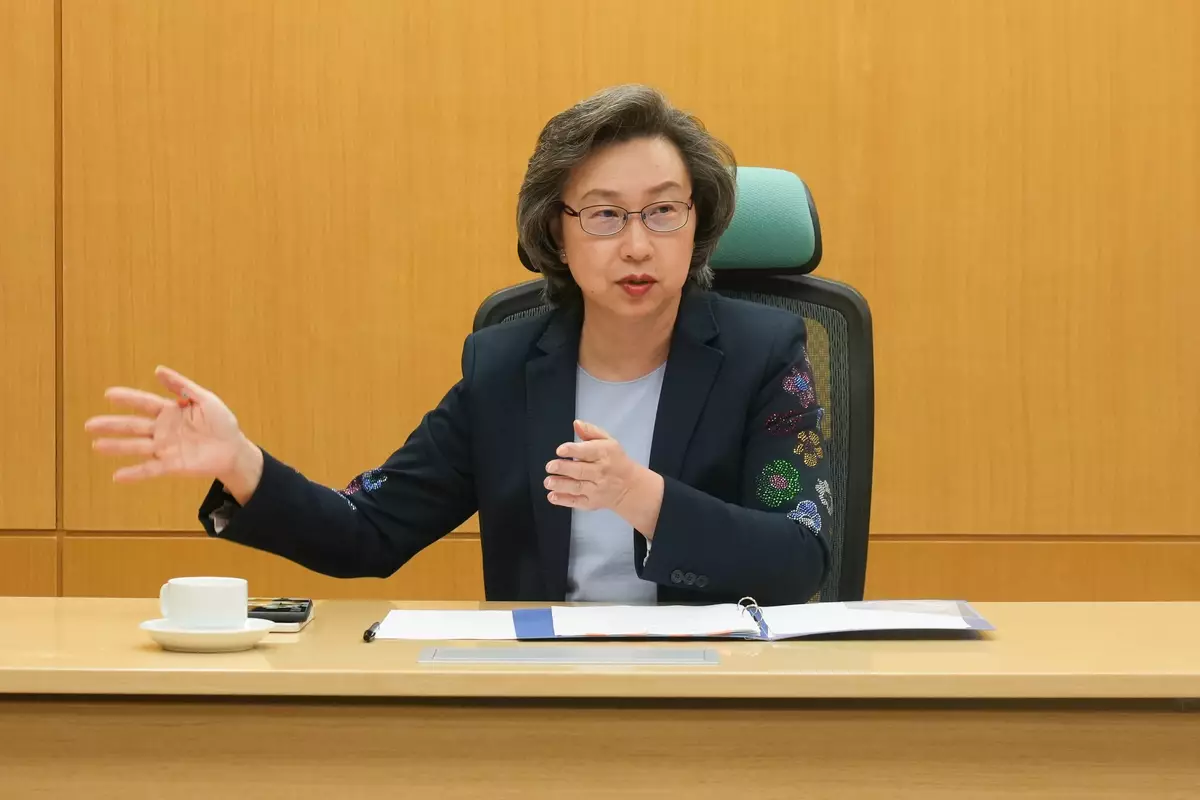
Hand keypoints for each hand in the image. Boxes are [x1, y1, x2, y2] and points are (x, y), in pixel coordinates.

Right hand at [84, 365, 262, 502]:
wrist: (234, 449)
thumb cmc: (222, 423)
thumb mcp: (205, 399)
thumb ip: (182, 386)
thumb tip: (158, 370)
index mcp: (170, 411)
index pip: (144, 403)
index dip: (127, 398)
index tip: (108, 394)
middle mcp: (162, 430)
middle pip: (133, 425)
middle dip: (112, 424)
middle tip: (89, 424)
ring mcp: (165, 448)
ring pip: (137, 446)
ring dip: (117, 446)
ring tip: (97, 445)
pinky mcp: (172, 465)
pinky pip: (150, 469)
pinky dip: (135, 473)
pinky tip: (117, 475)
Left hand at [544, 420, 663, 535]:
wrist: (629, 486)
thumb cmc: (615, 460)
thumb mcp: (608, 441)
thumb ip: (590, 431)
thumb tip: (576, 423)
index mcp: (604, 454)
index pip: (588, 451)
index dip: (573, 450)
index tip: (560, 450)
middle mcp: (600, 472)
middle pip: (580, 470)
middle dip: (564, 468)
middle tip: (550, 466)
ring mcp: (596, 489)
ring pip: (577, 487)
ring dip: (561, 485)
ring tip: (548, 482)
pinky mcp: (592, 502)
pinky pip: (577, 502)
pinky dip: (564, 500)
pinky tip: (552, 496)